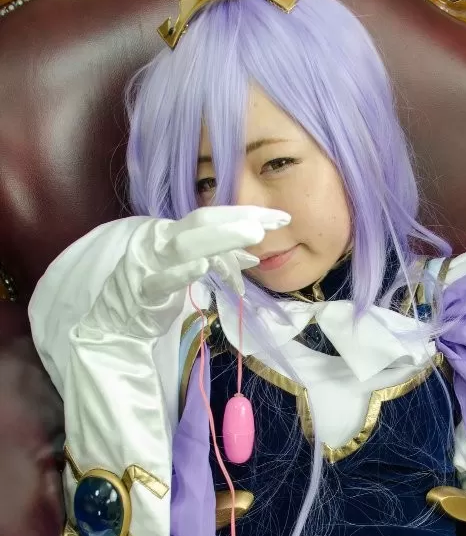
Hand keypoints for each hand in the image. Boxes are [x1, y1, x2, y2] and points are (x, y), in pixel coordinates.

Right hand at [80, 206, 290, 338]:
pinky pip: (162, 279)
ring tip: (253, 235)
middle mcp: (161, 241)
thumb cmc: (155, 291)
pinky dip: (182, 272)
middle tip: (272, 220)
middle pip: (202, 222)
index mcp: (173, 233)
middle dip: (238, 219)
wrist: (116, 321)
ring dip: (220, 238)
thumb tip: (253, 256)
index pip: (212, 217)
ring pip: (185, 245)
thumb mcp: (191, 270)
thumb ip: (217, 261)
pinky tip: (203, 267)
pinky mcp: (142, 290)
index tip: (279, 216)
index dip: (245, 214)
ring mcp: (150, 263)